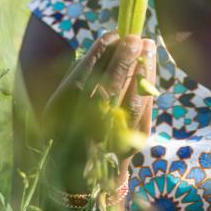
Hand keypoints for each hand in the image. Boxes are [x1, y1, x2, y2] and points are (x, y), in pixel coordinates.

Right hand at [40, 32, 155, 190]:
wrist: (84, 175)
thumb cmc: (68, 129)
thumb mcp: (61, 107)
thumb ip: (78, 78)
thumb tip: (106, 45)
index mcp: (64, 120)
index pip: (83, 79)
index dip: (99, 55)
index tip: (111, 35)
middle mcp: (88, 130)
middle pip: (110, 89)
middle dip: (124, 60)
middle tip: (133, 37)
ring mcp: (114, 138)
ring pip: (133, 98)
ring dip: (142, 69)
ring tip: (147, 45)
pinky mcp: (135, 141)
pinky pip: (144, 107)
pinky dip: (148, 84)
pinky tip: (150, 65)